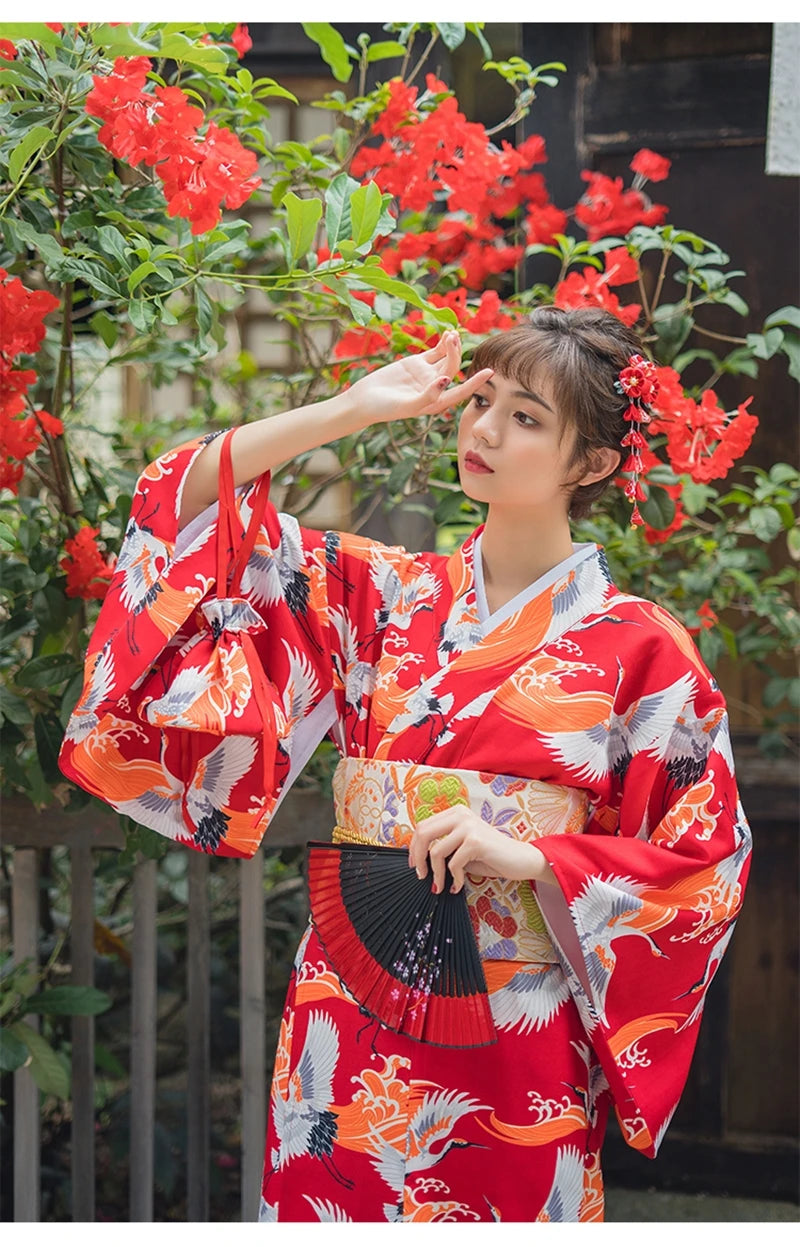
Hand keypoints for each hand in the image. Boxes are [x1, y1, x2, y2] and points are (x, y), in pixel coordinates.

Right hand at [346, 329, 492, 426]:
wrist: (364, 400)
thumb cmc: (385, 408)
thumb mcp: (407, 405)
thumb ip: (428, 395)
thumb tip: (446, 380)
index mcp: (437, 402)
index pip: (461, 391)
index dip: (476, 383)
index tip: (490, 372)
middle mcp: (435, 388)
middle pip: (453, 369)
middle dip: (456, 354)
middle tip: (453, 340)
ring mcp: (427, 374)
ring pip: (446, 358)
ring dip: (451, 346)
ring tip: (452, 334)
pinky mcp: (417, 363)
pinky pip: (435, 351)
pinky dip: (443, 343)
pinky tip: (449, 333)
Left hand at [408, 806, 555, 893]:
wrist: (521, 859)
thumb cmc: (490, 856)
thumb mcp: (462, 848)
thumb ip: (443, 847)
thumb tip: (418, 860)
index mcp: (455, 813)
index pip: (423, 826)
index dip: (414, 847)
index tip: (414, 864)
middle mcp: (460, 815)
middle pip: (423, 834)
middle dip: (418, 858)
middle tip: (421, 876)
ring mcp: (469, 826)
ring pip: (436, 852)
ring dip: (436, 875)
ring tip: (440, 886)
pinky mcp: (476, 841)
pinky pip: (454, 864)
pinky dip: (453, 879)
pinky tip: (458, 886)